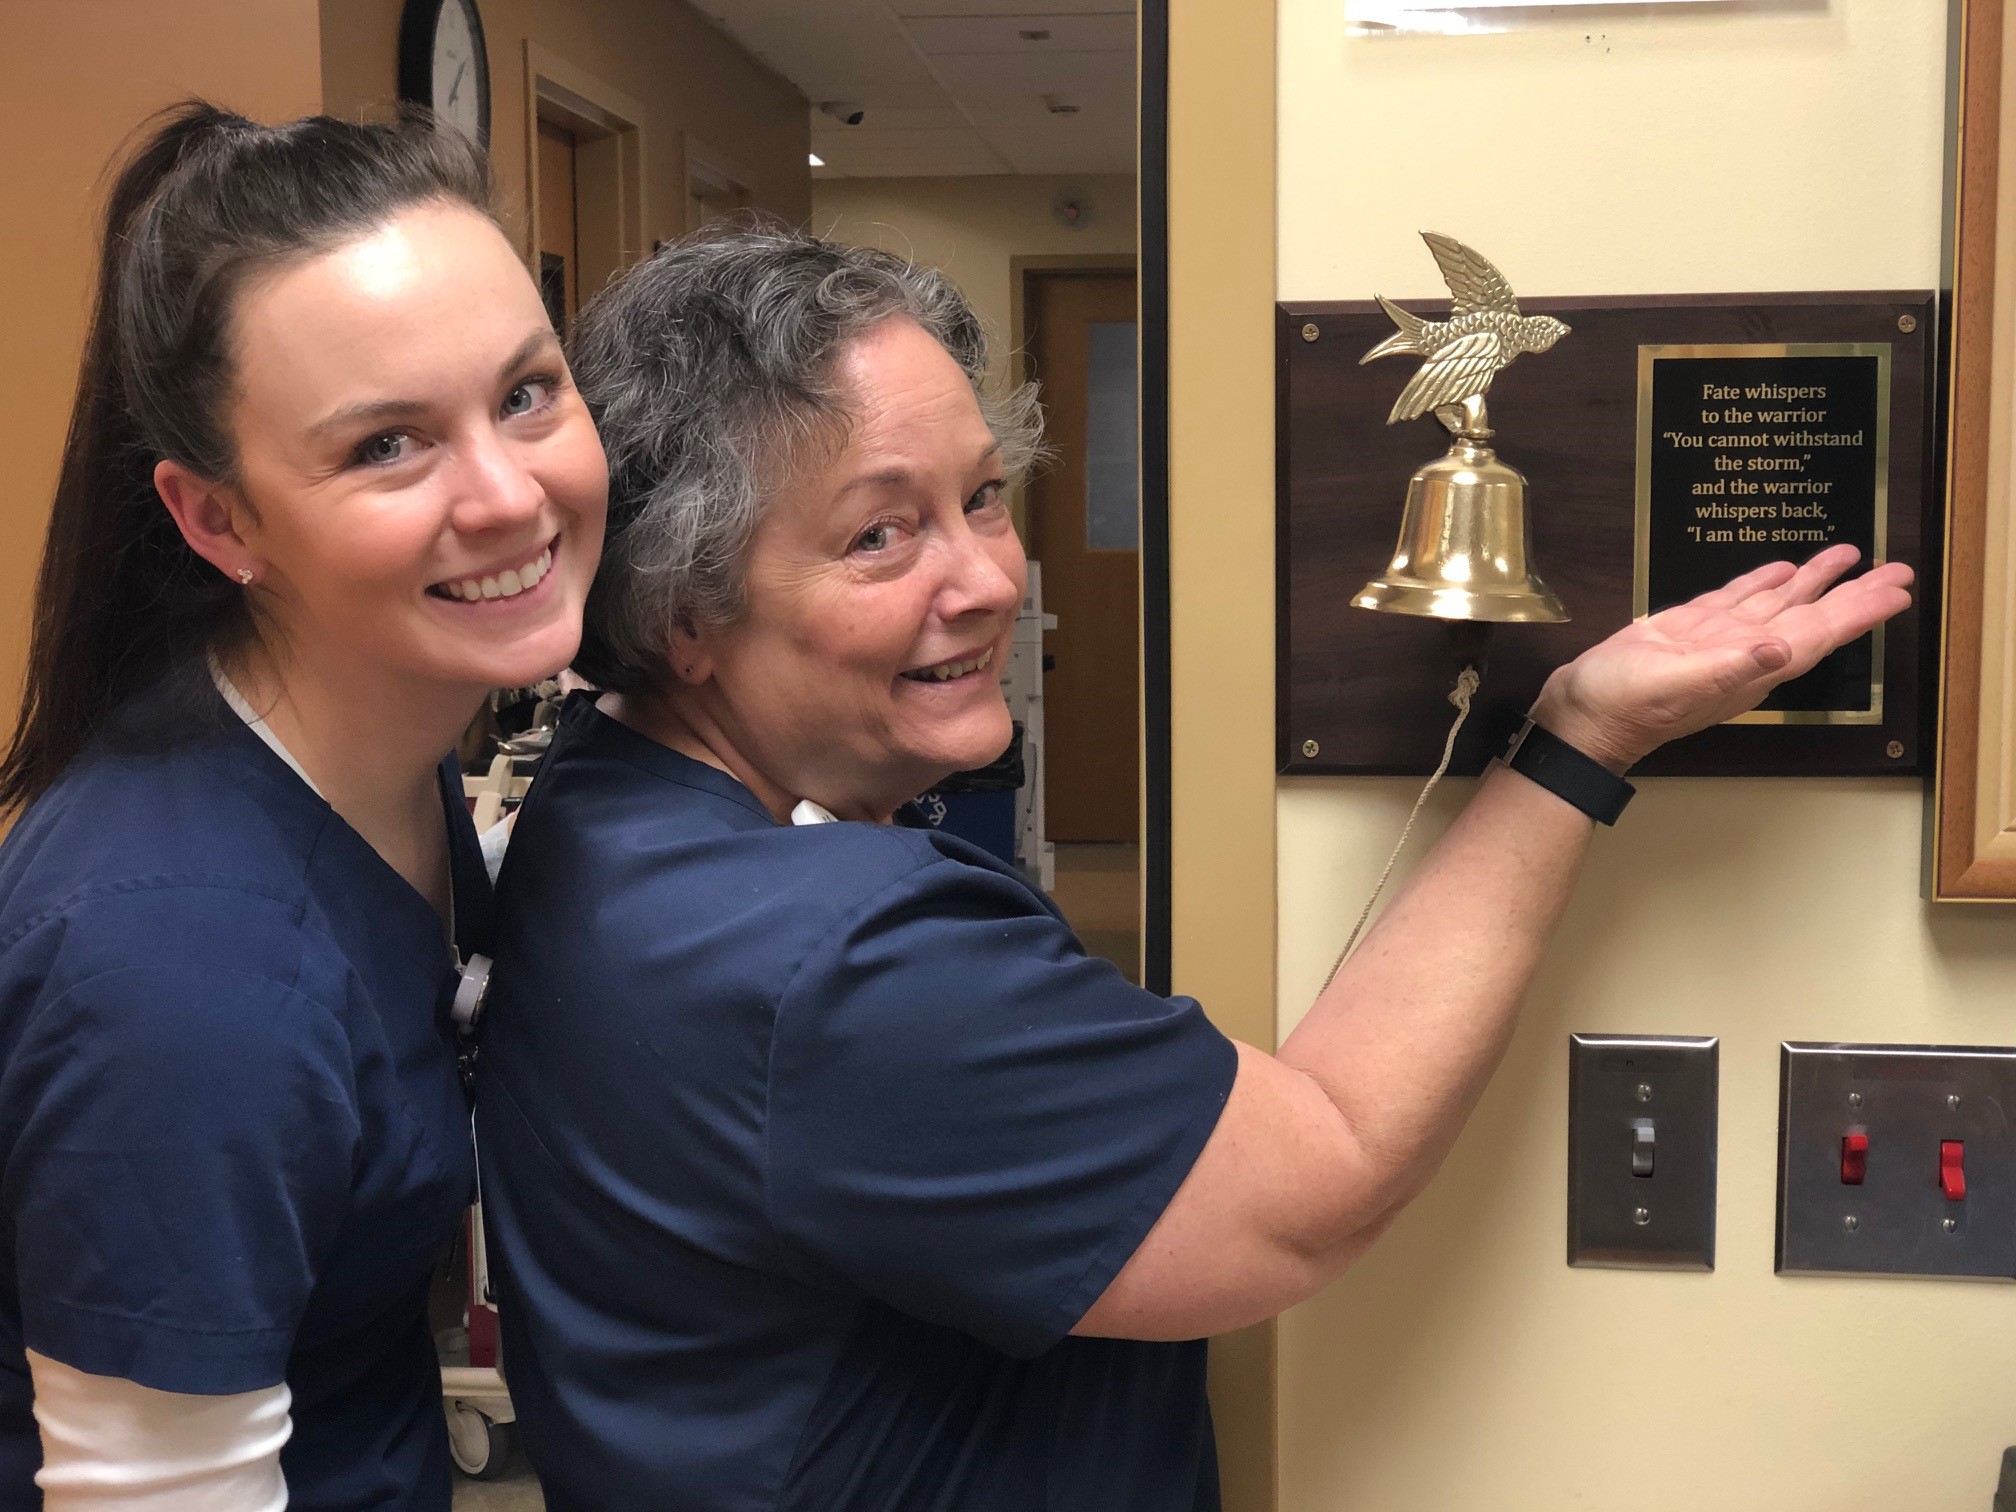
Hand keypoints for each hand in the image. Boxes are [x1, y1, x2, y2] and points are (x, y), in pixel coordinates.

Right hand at [1530, 545, 1914, 771]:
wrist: (1578, 718)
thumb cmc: (1623, 706)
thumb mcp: (1677, 685)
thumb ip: (1732, 669)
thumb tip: (1782, 649)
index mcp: (1749, 666)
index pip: (1817, 634)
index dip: (1859, 612)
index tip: (1896, 591)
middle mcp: (1743, 653)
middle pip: (1810, 617)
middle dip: (1853, 593)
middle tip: (1895, 569)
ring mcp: (1716, 642)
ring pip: (1778, 604)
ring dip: (1815, 582)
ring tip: (1849, 555)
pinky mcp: (1686, 630)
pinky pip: (1737, 601)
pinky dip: (1762, 583)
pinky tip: (1780, 570)